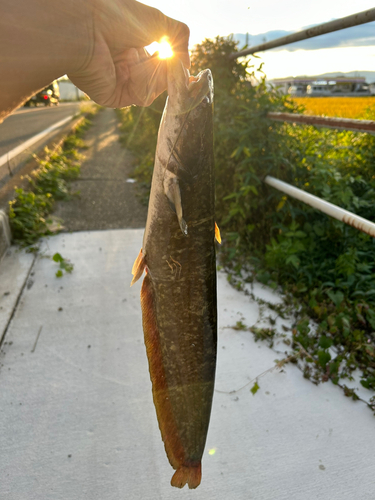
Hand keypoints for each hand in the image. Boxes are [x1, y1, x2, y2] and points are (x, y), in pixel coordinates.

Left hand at [69, 0, 189, 106]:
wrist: (87, 26)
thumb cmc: (119, 16)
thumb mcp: (159, 21)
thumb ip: (180, 38)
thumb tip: (187, 64)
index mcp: (132, 45)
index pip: (160, 62)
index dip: (173, 64)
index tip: (184, 66)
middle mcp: (125, 64)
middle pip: (159, 79)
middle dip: (168, 70)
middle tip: (172, 62)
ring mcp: (119, 82)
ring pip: (153, 90)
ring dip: (157, 75)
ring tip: (148, 59)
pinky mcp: (113, 97)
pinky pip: (141, 97)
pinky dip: (145, 84)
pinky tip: (134, 66)